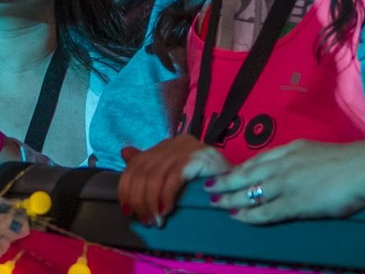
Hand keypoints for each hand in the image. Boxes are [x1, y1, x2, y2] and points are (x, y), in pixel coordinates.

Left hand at [116, 135, 230, 227]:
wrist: (238, 184)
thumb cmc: (205, 183)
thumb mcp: (174, 173)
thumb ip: (150, 165)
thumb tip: (125, 152)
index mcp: (166, 145)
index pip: (136, 164)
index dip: (127, 188)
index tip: (128, 211)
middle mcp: (174, 142)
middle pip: (143, 171)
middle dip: (139, 200)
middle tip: (145, 221)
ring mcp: (187, 148)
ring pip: (155, 177)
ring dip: (151, 203)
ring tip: (155, 221)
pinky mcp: (197, 158)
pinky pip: (172, 179)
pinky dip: (165, 197)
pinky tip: (166, 211)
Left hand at [204, 136, 364, 223]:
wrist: (361, 168)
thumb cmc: (349, 161)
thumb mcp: (318, 151)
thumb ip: (303, 159)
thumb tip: (297, 169)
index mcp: (291, 150)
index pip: (258, 159)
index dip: (240, 167)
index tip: (228, 172)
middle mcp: (283, 165)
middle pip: (246, 173)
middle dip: (226, 180)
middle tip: (210, 186)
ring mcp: (285, 184)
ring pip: (249, 191)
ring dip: (229, 197)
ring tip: (215, 203)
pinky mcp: (293, 203)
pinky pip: (264, 211)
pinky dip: (248, 214)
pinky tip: (237, 215)